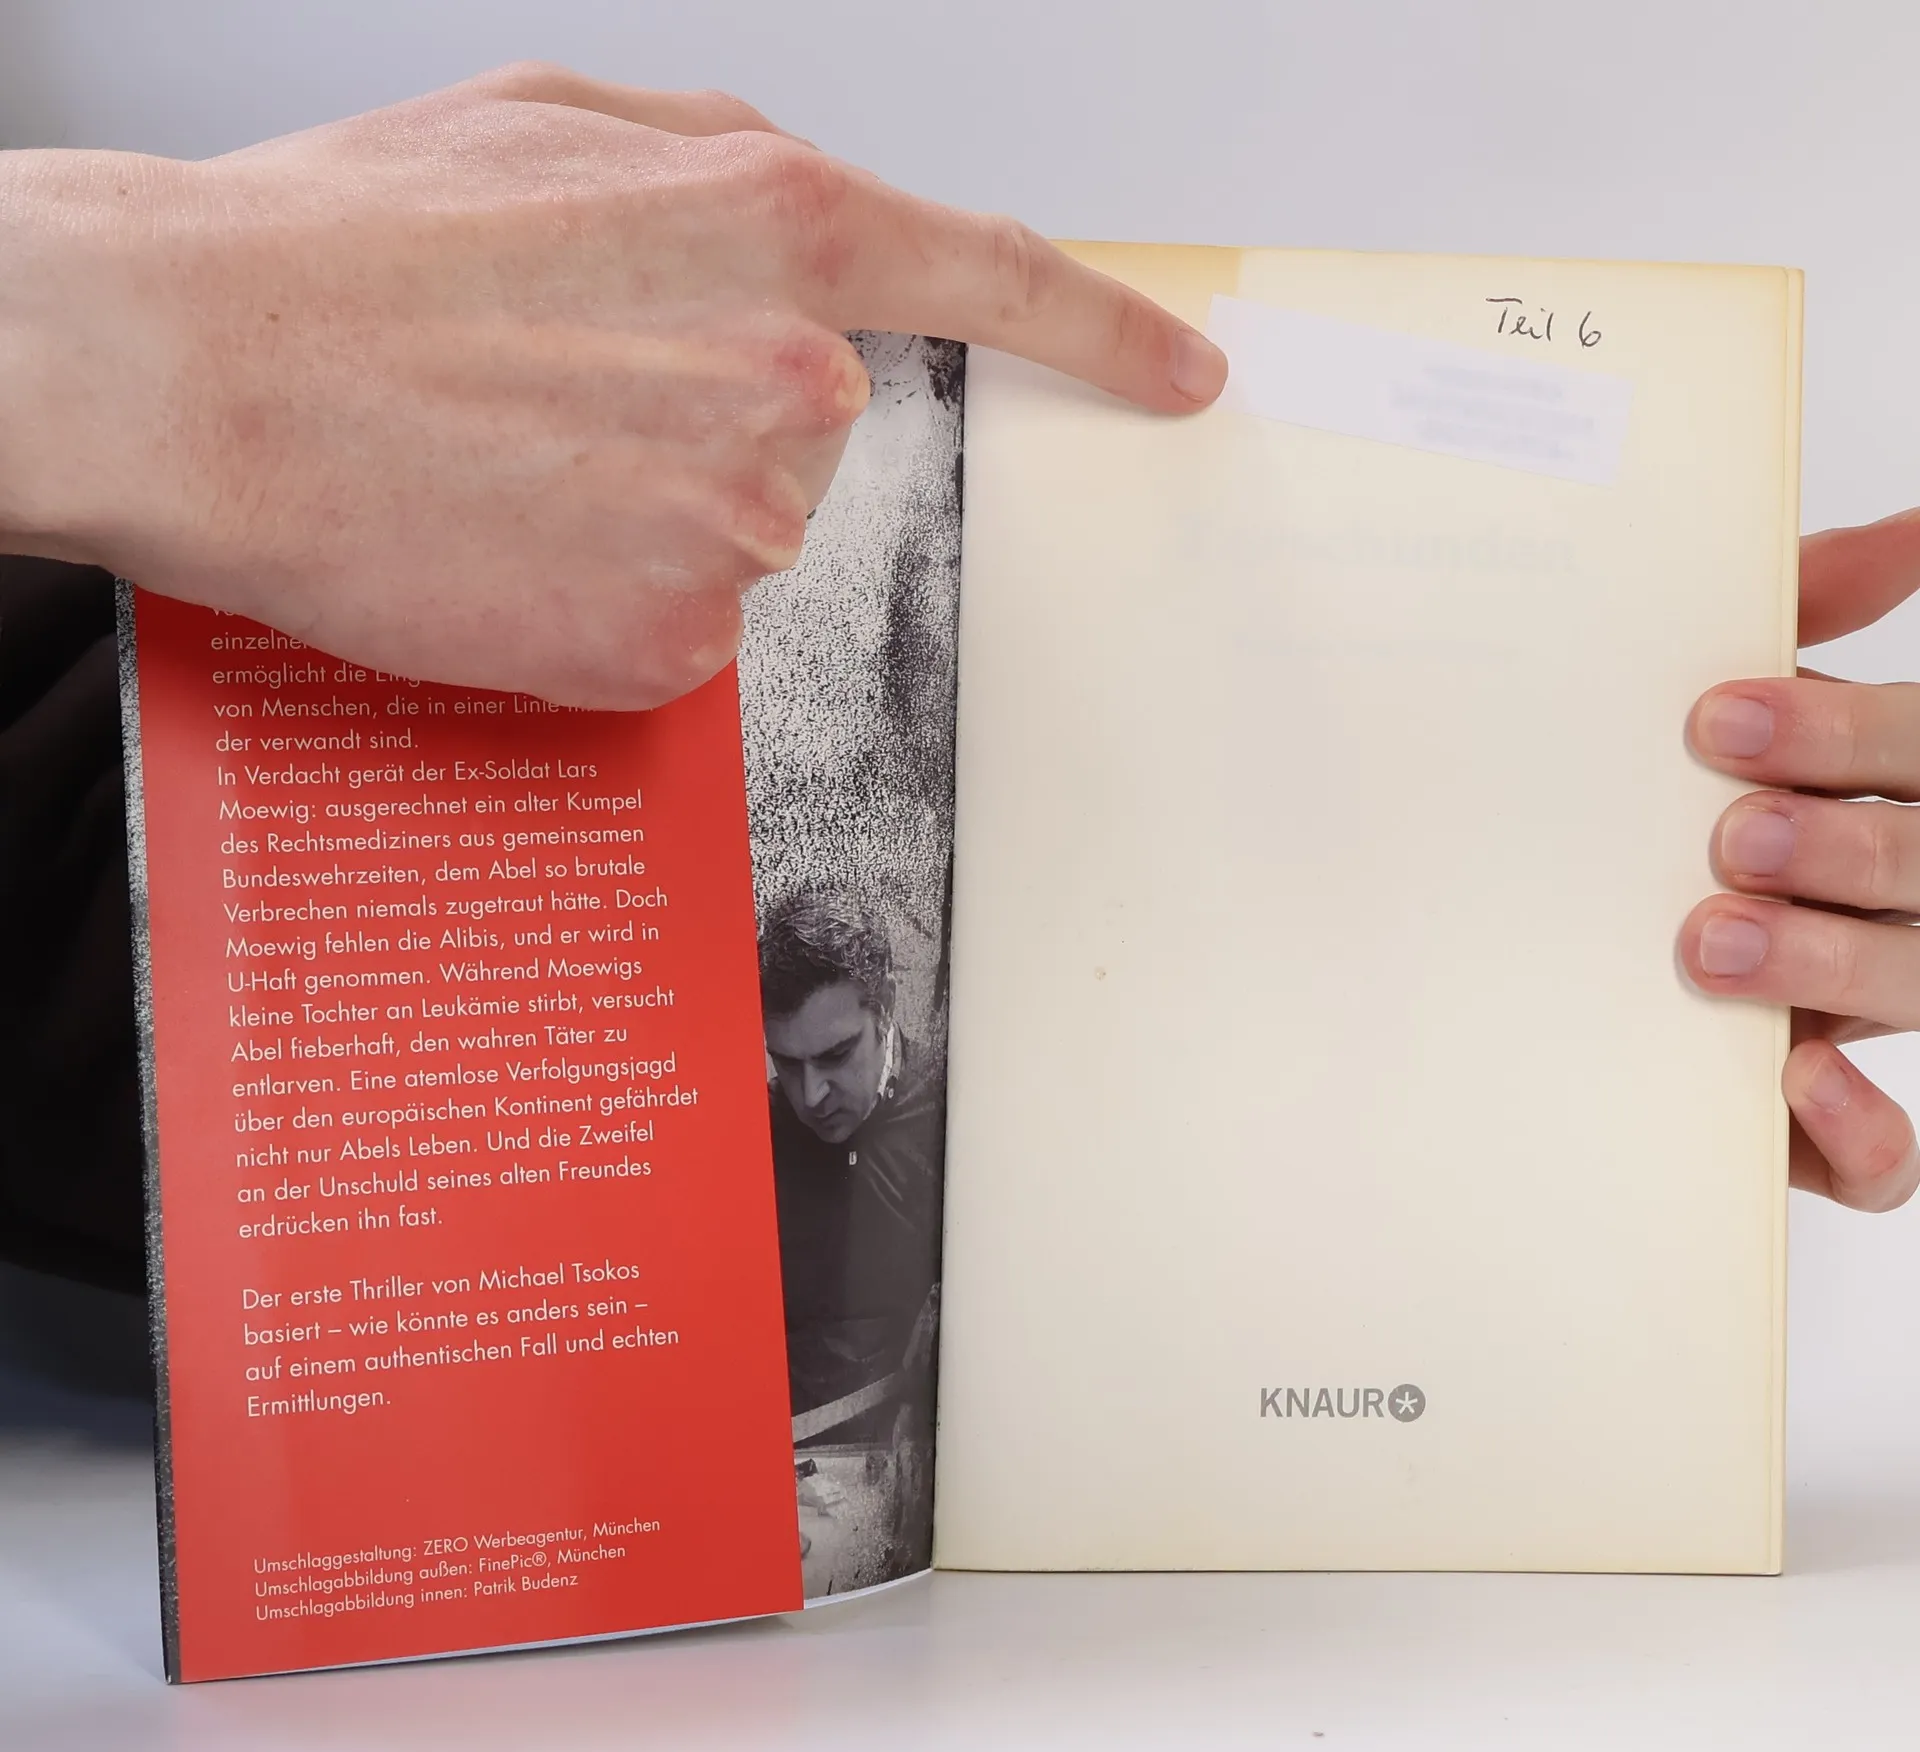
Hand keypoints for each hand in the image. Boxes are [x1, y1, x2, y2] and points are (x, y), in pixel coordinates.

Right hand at [0, 65, 1225, 706]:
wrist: (205, 370)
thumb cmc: (354, 247)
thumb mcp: (556, 127)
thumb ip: (721, 176)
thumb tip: (807, 246)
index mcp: (774, 227)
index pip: (995, 279)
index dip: (1105, 332)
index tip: (1187, 376)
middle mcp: (790, 379)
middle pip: (819, 431)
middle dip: (709, 418)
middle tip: (557, 393)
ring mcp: (742, 526)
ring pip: (743, 536)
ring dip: (649, 512)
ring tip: (512, 461)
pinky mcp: (677, 642)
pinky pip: (684, 630)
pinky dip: (610, 599)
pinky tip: (516, 545)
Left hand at [1682, 508, 1919, 1209]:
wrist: (1512, 946)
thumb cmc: (1649, 812)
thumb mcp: (1705, 715)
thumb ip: (1793, 615)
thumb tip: (1902, 532)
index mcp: (1875, 797)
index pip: (1916, 756)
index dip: (1846, 738)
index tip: (1714, 719)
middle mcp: (1889, 903)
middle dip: (1842, 852)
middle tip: (1727, 837)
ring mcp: (1860, 1010)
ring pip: (1910, 990)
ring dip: (1829, 962)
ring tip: (1709, 940)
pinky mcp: (1816, 1122)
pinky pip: (1883, 1159)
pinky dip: (1861, 1130)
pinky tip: (1796, 1082)